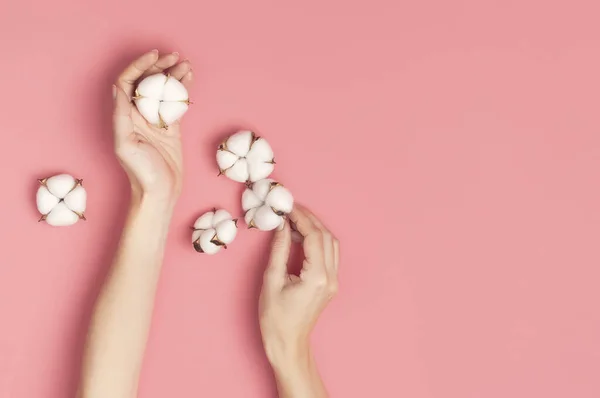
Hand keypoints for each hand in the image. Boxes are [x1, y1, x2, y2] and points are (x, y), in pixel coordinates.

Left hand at [112, 50, 192, 203]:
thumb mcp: (126, 145)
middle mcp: (139, 115)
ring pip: (164, 91)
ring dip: (174, 76)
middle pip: (148, 82)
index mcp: (126, 116)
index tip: (155, 56)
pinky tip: (190, 80)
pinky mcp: (171, 128)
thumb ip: (121, 115)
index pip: (130, 81)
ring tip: (187, 65)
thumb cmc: (141, 173)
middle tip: (175, 57)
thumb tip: (118, 88)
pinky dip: (183, 91)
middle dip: (160, 66)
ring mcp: (156, 120)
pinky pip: (176, 104)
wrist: (160, 192)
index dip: (141, 66)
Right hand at [259, 204, 339, 366]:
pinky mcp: (330, 284)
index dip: (301, 218)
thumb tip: (282, 225)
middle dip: (309, 218)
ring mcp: (334, 281)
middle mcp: (330, 278)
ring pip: (331, 244)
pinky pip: (329, 254)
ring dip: (315, 228)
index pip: (314, 236)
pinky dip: (317, 241)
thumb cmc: (275, 318)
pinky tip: (300, 237)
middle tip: (291, 208)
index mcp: (317, 277)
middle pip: (326, 236)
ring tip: (293, 220)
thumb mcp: (271, 281)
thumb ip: (279, 250)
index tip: (288, 206)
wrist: (288, 344)